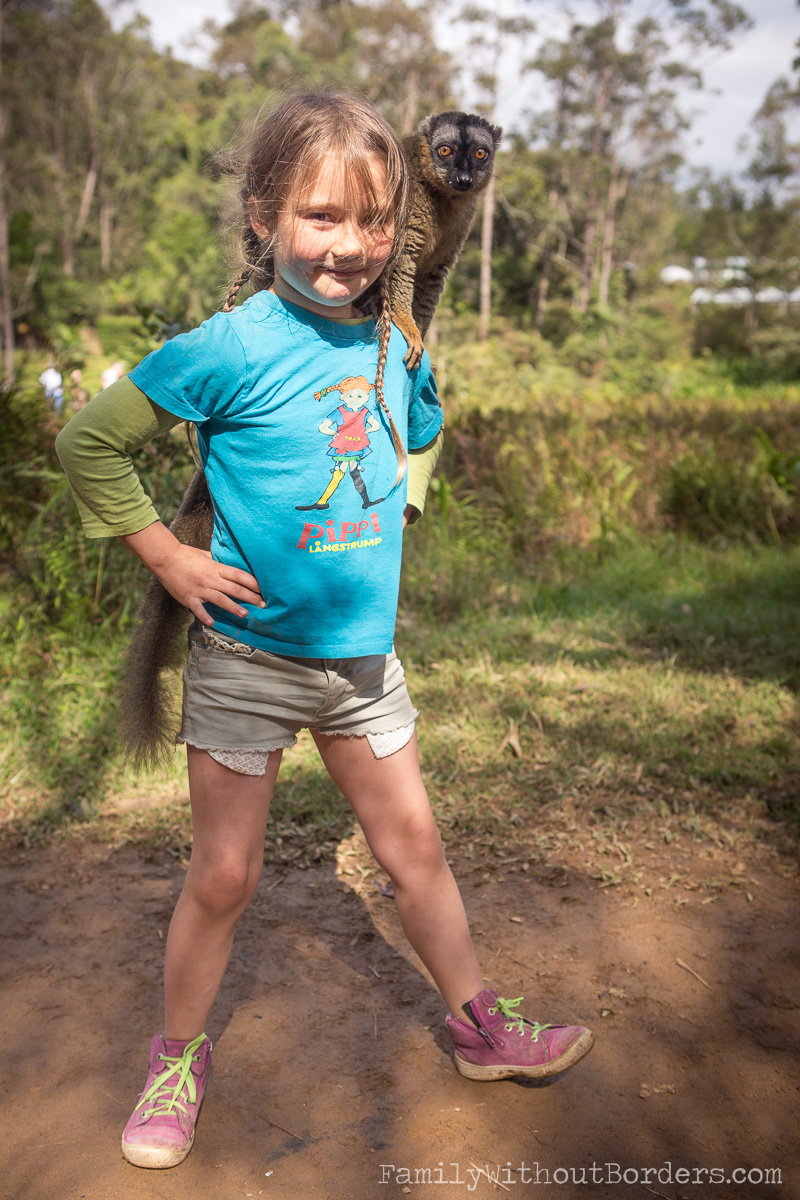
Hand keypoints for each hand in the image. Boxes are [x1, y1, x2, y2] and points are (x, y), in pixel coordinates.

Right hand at [121, 522, 264, 626]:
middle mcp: (211, 579)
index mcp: (216, 567)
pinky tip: (212, 623)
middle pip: (235, 589)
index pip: (239, 575)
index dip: (253, 583)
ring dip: (234, 608)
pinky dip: (205, 616)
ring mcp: (200, 590)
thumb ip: (218, 561)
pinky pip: (199, 609)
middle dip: (251, 597)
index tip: (263, 589)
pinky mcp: (189, 598)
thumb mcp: (206, 555)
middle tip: (263, 604)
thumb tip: (231, 563)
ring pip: (221, 600)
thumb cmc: (186, 554)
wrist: (165, 558)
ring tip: (245, 614)